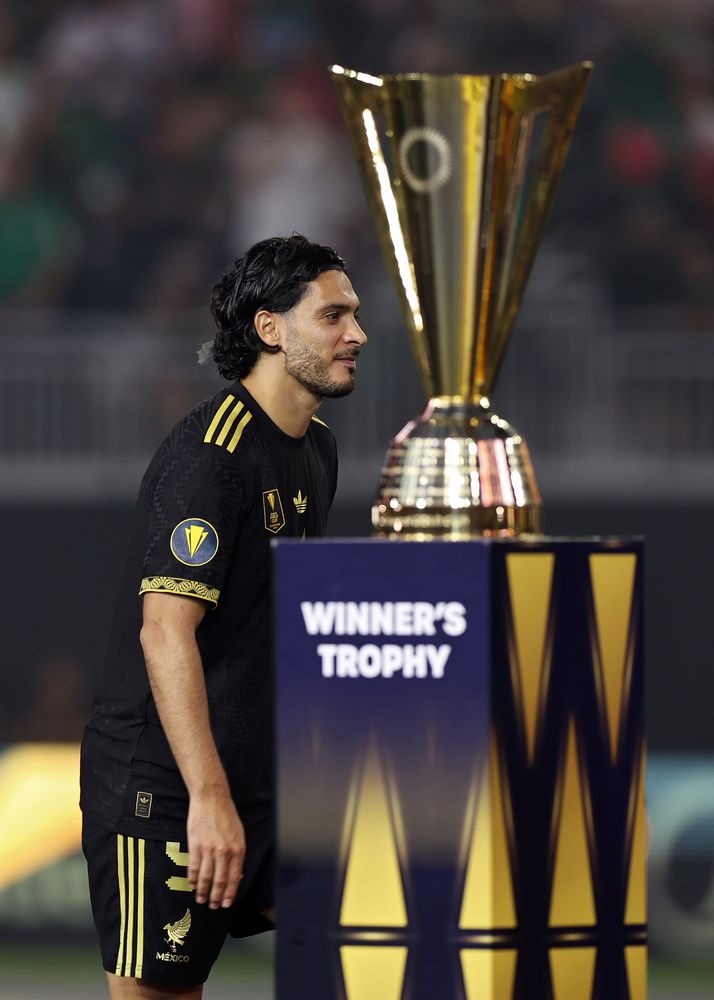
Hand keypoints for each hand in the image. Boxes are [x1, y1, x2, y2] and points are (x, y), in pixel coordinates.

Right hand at [186, 788, 245, 909]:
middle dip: (216, 896)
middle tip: (213, 906)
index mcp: (238, 848)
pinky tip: (192, 885)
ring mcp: (209, 848)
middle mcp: (224, 851)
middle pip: (219, 880)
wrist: (212, 798)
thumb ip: (237, 854)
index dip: (229, 893)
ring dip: (203, 891)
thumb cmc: (227, 815)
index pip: (234, 877)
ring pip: (205, 876)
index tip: (226, 904)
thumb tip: (235, 876)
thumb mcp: (239, 834)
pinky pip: (193, 867)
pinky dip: (192, 878)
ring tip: (201, 899)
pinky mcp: (195, 844)